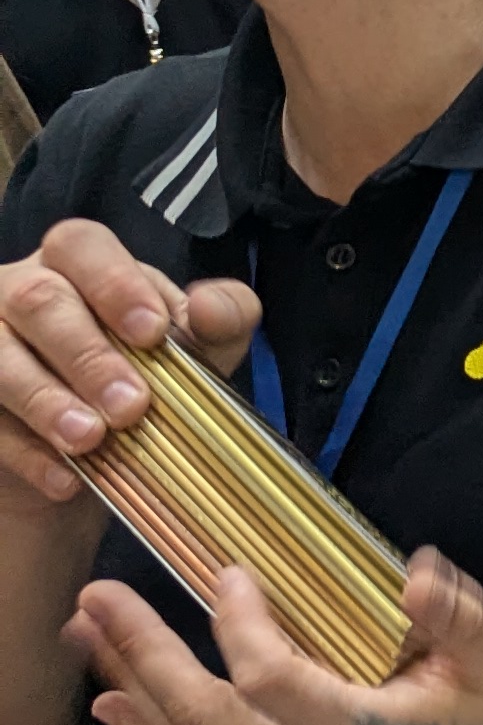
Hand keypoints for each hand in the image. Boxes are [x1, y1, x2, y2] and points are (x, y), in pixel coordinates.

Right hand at [0, 219, 259, 512]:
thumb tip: (209, 308)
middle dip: (87, 354)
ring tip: (90, 437)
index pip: (82, 245)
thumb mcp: (195, 349)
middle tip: (132, 405)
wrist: (93, 459)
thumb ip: (221, 320)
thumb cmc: (146, 378)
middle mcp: (19, 292)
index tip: (153, 332)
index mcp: (76, 265)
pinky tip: (65, 478)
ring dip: (46, 400)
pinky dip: (26, 452)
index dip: (115, 283)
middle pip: (37, 300)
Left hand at [68, 543, 482, 724]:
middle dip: (149, 658)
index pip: (279, 686)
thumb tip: (417, 575)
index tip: (230, 572)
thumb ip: (460, 614)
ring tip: (89, 637)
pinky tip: (116, 701)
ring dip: (135, 694)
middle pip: (213, 724)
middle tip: (102, 597)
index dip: (242, 630)